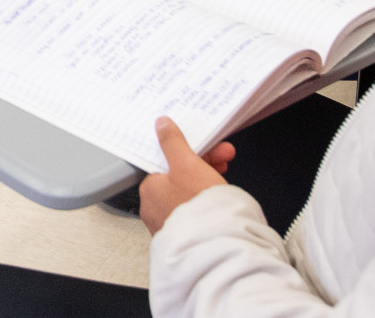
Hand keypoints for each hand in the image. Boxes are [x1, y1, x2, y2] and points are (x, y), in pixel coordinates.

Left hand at [140, 117, 235, 234]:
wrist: (219, 249)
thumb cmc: (200, 209)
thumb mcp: (187, 164)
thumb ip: (173, 142)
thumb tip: (162, 124)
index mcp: (149, 188)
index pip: (166, 160)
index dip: (188, 150)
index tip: (205, 145)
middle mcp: (154, 208)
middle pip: (179, 175)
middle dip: (203, 162)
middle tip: (223, 155)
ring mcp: (169, 224)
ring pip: (188, 192)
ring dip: (207, 179)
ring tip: (225, 173)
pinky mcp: (185, 236)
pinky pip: (195, 210)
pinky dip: (206, 200)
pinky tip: (220, 196)